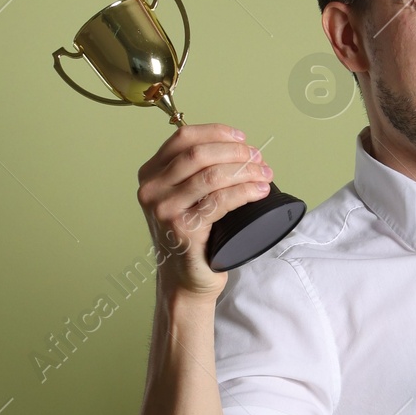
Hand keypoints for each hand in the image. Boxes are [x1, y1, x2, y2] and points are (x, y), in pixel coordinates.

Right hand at [137, 123, 271, 301]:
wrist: (185, 282)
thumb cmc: (192, 239)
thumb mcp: (184, 199)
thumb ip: (194, 174)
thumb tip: (239, 151)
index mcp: (150, 174)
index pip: (183, 138)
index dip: (216, 132)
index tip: (242, 138)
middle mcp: (152, 189)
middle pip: (199, 154)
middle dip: (236, 152)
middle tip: (259, 159)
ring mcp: (165, 209)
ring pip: (212, 176)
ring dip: (246, 171)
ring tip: (265, 175)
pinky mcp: (182, 229)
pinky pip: (220, 201)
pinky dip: (245, 191)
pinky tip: (259, 191)